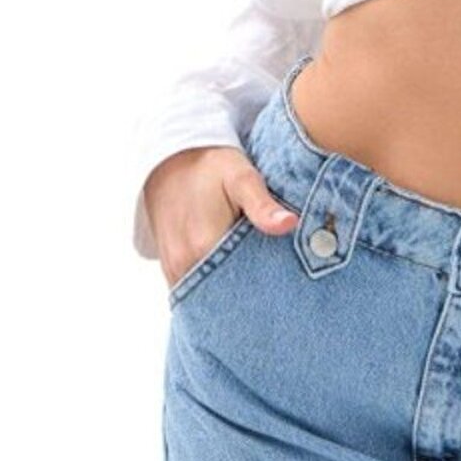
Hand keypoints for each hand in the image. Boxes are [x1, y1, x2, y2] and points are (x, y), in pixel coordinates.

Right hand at [144, 145, 299, 289]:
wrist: (172, 159)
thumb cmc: (212, 166)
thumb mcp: (241, 177)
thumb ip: (263, 205)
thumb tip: (290, 223)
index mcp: (203, 245)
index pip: (240, 289)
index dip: (266, 293)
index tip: (286, 295)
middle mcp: (184, 263)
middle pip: (224, 298)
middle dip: (251, 301)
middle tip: (279, 298)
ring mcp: (173, 268)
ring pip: (208, 297)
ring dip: (232, 297)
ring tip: (260, 291)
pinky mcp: (170, 267)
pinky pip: (196, 291)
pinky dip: (216, 291)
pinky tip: (237, 284)